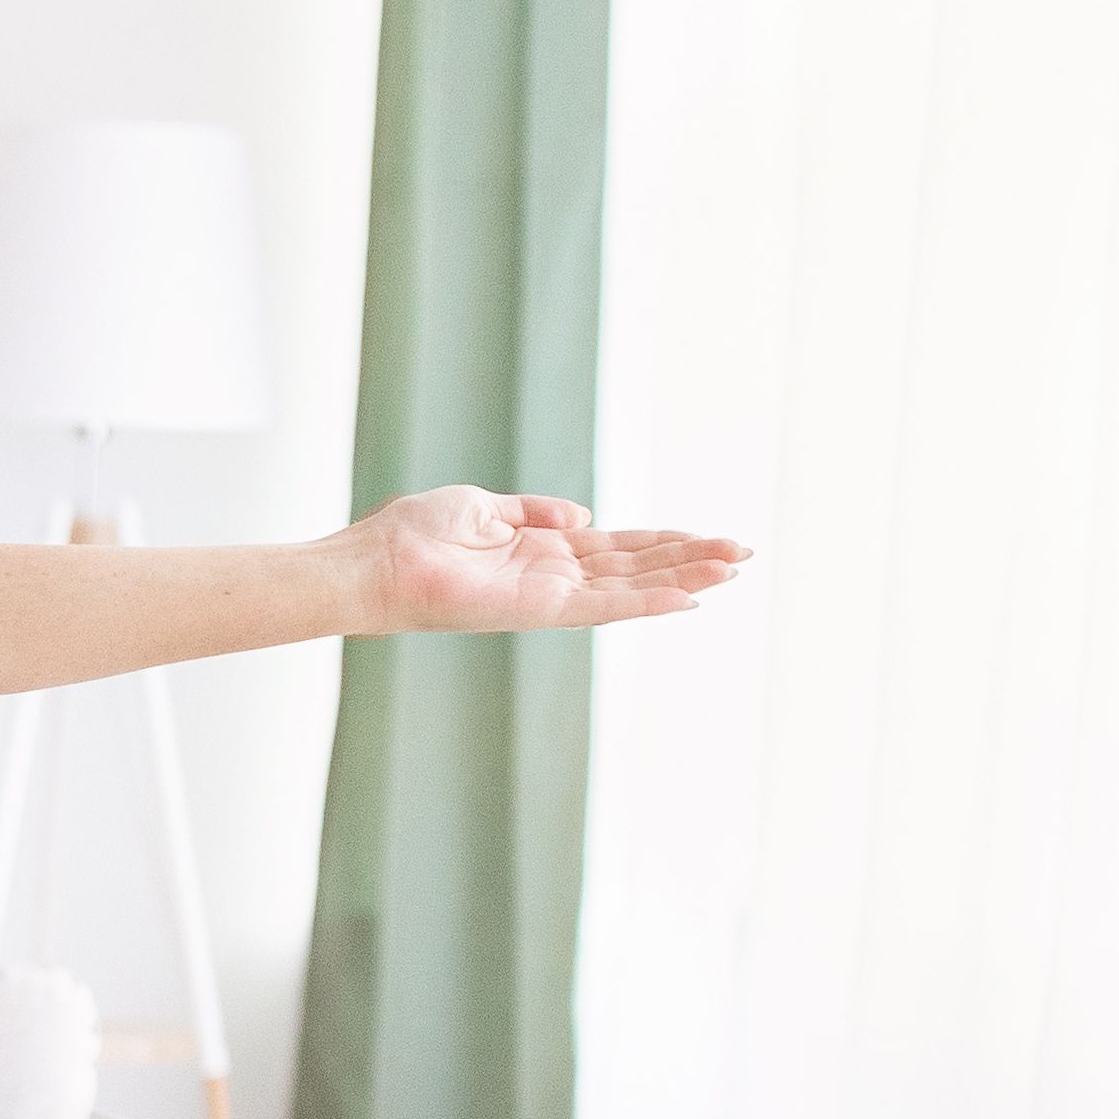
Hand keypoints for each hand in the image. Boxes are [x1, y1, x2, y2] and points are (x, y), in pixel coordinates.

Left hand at [349, 487, 746, 635]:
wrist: (377, 563)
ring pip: (631, 587)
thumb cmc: (414, 534)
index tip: (706, 539)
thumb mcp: (483, 507)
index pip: (616, 549)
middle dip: (689, 560)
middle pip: (636, 568)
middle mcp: (551, 578)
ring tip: (731, 569)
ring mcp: (548, 597)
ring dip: (683, 578)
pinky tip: (687, 597)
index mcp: (540, 552)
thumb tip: (583, 517)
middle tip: (741, 555)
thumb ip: (535, 513)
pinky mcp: (539, 611)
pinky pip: (603, 608)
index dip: (663, 544)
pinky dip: (645, 602)